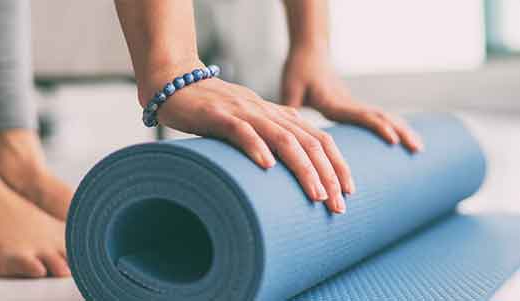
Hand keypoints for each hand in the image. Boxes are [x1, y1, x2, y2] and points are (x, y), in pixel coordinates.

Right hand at [140, 63, 353, 212]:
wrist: (175, 84)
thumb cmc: (211, 110)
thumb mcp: (247, 124)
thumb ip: (267, 138)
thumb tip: (283, 168)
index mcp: (277, 116)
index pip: (319, 139)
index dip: (337, 165)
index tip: (348, 192)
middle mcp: (267, 113)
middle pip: (309, 142)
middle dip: (328, 175)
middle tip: (337, 205)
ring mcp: (244, 113)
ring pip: (283, 139)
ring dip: (303, 168)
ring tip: (316, 194)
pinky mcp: (219, 115)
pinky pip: (242, 131)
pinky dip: (256, 148)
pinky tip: (268, 167)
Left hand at [280, 47, 423, 151]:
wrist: (310, 52)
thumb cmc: (299, 70)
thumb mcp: (290, 88)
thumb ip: (290, 105)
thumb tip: (287, 129)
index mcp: (335, 101)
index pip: (361, 114)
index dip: (377, 127)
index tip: (393, 139)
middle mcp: (348, 103)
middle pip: (379, 117)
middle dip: (399, 132)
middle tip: (417, 149)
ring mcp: (353, 104)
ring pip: (382, 116)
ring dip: (402, 130)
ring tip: (419, 147)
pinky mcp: (353, 106)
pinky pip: (376, 116)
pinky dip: (393, 126)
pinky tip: (403, 138)